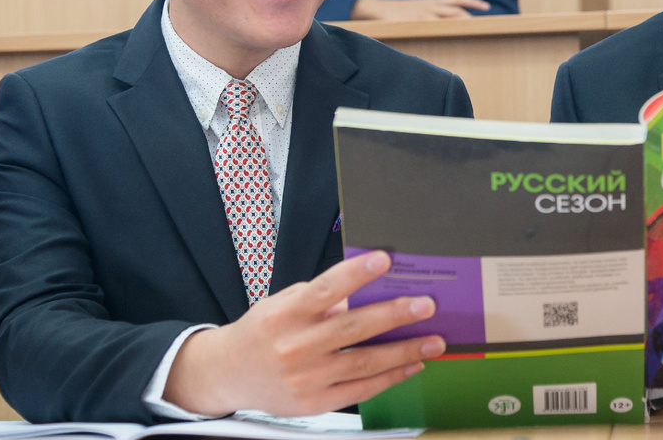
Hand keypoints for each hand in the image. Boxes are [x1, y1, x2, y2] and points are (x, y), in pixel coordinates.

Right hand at [163, 251, 444, 415]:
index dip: (356, 274)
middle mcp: (295, 347)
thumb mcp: (282, 303)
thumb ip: (320, 298)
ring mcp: (306, 378)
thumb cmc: (263, 330)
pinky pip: (361, 389)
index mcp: (285, 314)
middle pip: (353, 327)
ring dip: (404, 351)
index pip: (326, 289)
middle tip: (426, 304)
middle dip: (394, 314)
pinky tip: (412, 365)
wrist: (228, 373)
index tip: (386, 260)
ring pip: (364, 362)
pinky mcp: (315, 403)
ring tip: (434, 340)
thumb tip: (365, 291)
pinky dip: (390, 377)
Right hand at [351, 0, 490, 19]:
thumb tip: (444, 24)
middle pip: (457, 9)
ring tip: (475, 29)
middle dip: (472, 15)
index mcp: (433, 2)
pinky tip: (452, 35)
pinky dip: (445, 28)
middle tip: (486, 23)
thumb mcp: (417, 9)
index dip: (473, 1)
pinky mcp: (416, 20)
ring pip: (449, 16)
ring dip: (463, 22)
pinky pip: (434, 25)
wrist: (379, 8)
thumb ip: (431, 14)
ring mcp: (424, 13)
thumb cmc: (399, 12)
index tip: (487, 6)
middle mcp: (431, 5)